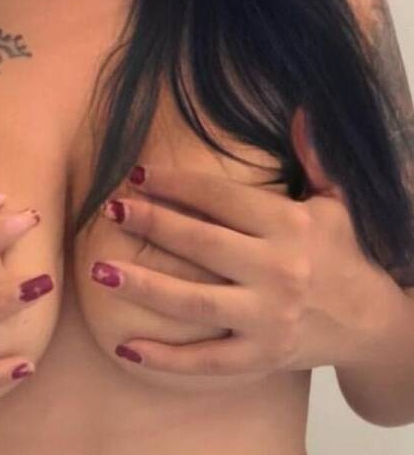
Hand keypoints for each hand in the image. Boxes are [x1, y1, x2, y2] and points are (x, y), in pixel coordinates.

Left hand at [91, 108, 398, 377]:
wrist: (371, 321)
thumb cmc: (341, 253)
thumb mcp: (332, 201)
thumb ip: (312, 158)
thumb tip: (300, 112)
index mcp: (288, 226)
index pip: (220, 199)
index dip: (176, 185)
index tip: (136, 175)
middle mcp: (277, 272)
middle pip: (201, 244)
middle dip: (152, 224)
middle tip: (110, 210)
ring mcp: (267, 318)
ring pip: (194, 302)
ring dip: (144, 287)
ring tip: (102, 271)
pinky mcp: (261, 357)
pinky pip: (206, 360)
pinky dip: (165, 358)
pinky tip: (127, 347)